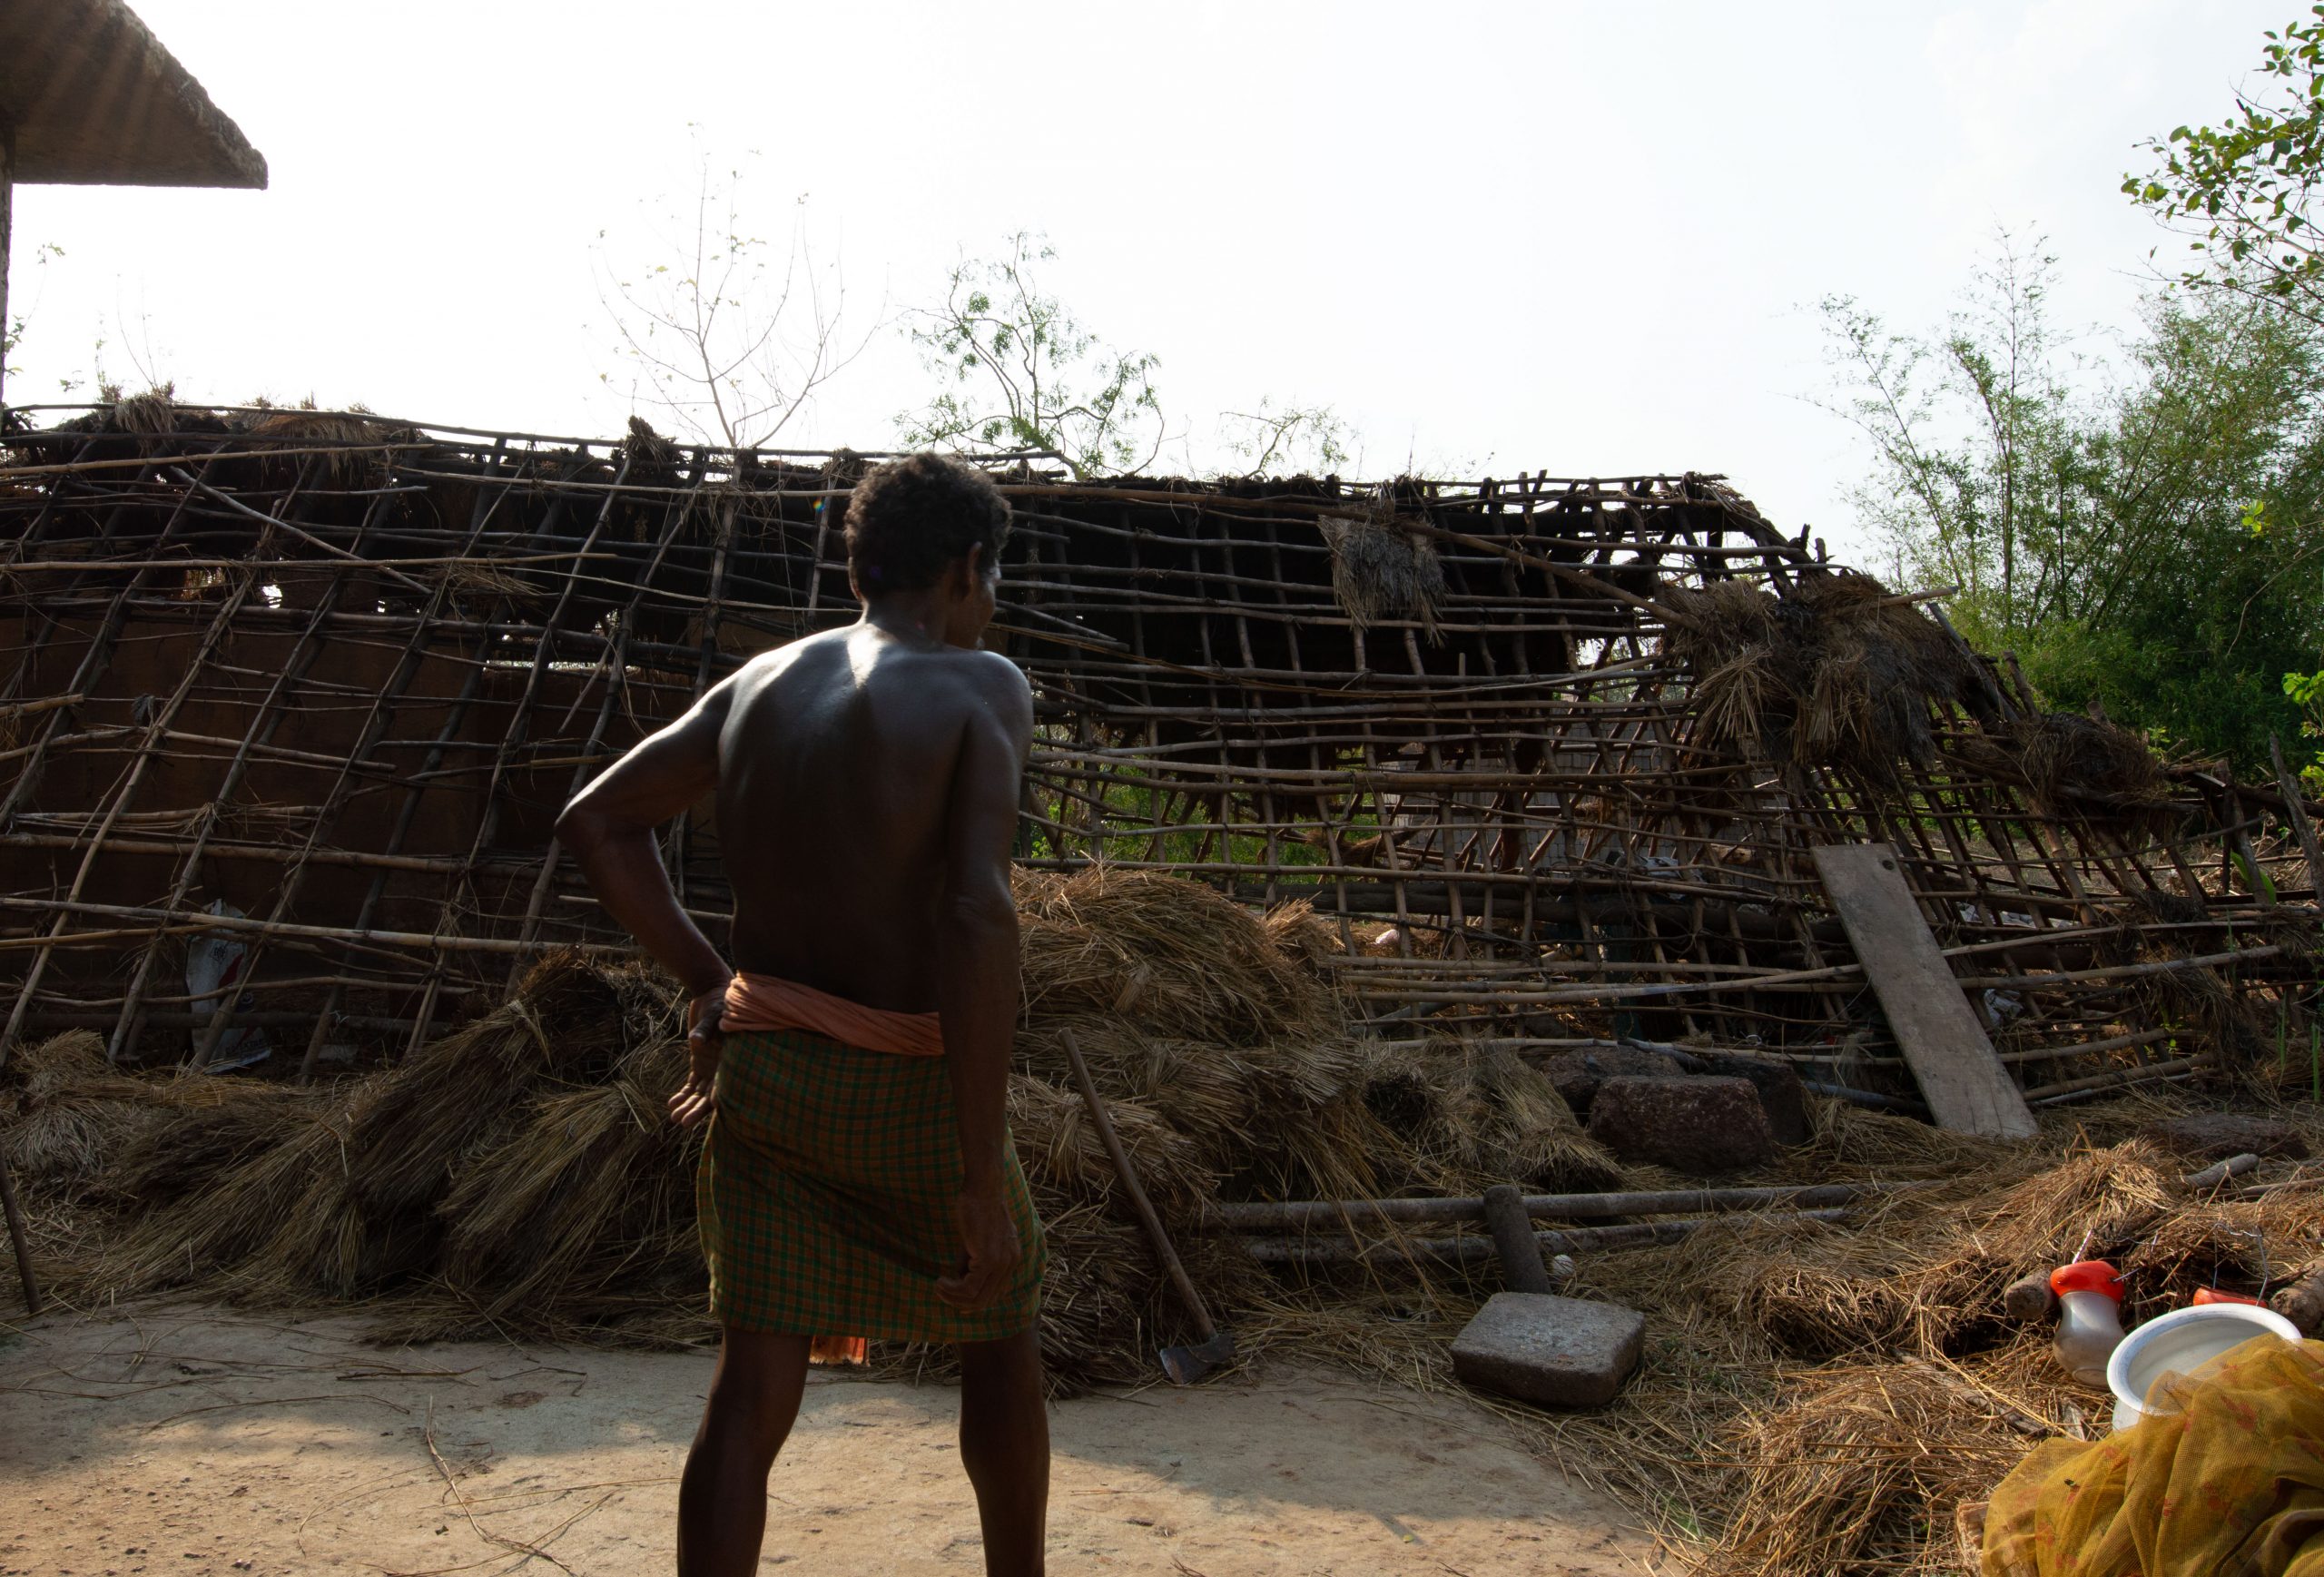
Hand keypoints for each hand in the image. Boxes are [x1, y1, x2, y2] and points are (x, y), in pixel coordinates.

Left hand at [669, 980, 728, 1129]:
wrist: (712, 992)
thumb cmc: (721, 1002)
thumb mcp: (715, 1014)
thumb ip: (706, 1028)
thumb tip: (695, 1041)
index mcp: (733, 1057)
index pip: (725, 1082)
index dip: (715, 1097)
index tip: (706, 1110)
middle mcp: (723, 1065)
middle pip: (710, 1094)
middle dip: (697, 1109)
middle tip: (683, 1122)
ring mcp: (711, 1065)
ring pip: (699, 1092)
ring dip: (688, 1105)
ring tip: (674, 1118)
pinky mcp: (699, 1061)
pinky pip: (691, 1082)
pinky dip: (683, 1093)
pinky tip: (672, 1103)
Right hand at [936, 1185, 1023, 1310]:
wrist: (983, 1189)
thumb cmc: (977, 1208)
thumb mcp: (975, 1239)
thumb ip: (971, 1260)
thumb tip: (958, 1278)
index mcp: (1011, 1259)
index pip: (996, 1293)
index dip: (974, 1301)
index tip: (954, 1298)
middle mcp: (1010, 1264)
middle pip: (986, 1301)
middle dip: (961, 1303)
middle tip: (942, 1293)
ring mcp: (1001, 1263)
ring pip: (976, 1298)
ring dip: (953, 1297)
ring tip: (939, 1286)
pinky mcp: (989, 1260)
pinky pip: (969, 1288)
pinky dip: (952, 1289)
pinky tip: (940, 1280)